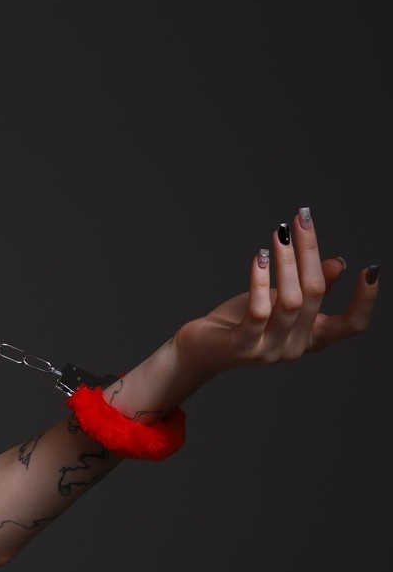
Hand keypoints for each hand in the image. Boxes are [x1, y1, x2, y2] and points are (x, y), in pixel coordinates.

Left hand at [174, 209, 378, 376]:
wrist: (200, 349)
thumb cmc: (239, 322)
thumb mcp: (278, 303)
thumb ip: (309, 289)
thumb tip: (337, 263)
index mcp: (310, 338)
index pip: (350, 325)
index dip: (366, 300)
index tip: (371, 269)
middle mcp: (295, 348)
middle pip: (313, 295)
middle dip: (309, 253)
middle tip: (301, 221)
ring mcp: (270, 350)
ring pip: (290, 300)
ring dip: (285, 261)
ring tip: (278, 234)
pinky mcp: (243, 346)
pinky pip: (259, 310)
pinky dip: (261, 280)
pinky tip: (260, 257)